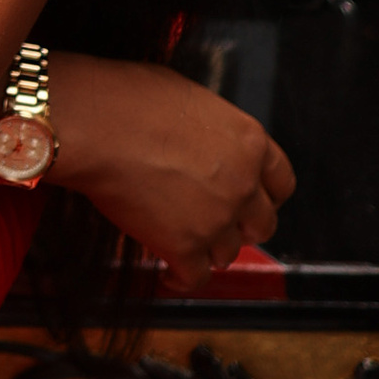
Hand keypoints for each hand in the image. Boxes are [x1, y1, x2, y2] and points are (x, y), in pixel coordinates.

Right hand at [48, 55, 293, 290]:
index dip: (267, 196)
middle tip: (216, 223)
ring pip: (228, 254)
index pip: (282, 182)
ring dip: (208, 250)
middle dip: (241, 227)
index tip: (253, 201)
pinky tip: (168, 274)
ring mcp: (216, 219)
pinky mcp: (184, 246)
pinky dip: (181, 279)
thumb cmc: (128, 99)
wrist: (96, 126)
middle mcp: (243, 183)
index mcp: (249, 142)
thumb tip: (201, 141)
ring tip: (184, 243)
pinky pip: (195, 278)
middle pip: (262, 225)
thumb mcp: (188, 98)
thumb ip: (211, 130)